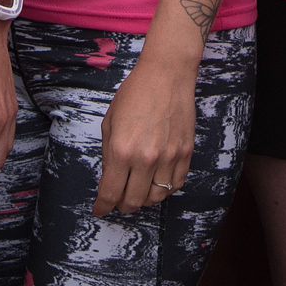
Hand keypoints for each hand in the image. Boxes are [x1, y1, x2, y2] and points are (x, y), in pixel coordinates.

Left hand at [96, 51, 193, 216]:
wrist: (166, 75)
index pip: (110, 193)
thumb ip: (109, 155)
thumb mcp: (110, 123)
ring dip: (144, 199)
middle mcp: (146, 158)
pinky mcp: (185, 153)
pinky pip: (176, 185)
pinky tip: (156, 183)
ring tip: (137, 191)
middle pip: (133, 201)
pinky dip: (165, 190)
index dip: (102, 206)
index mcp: (122, 151)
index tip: (100, 210)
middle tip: (117, 202)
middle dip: (122, 206)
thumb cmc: (134, 94)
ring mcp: (168, 157)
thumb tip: (110, 181)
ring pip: (156, 198)